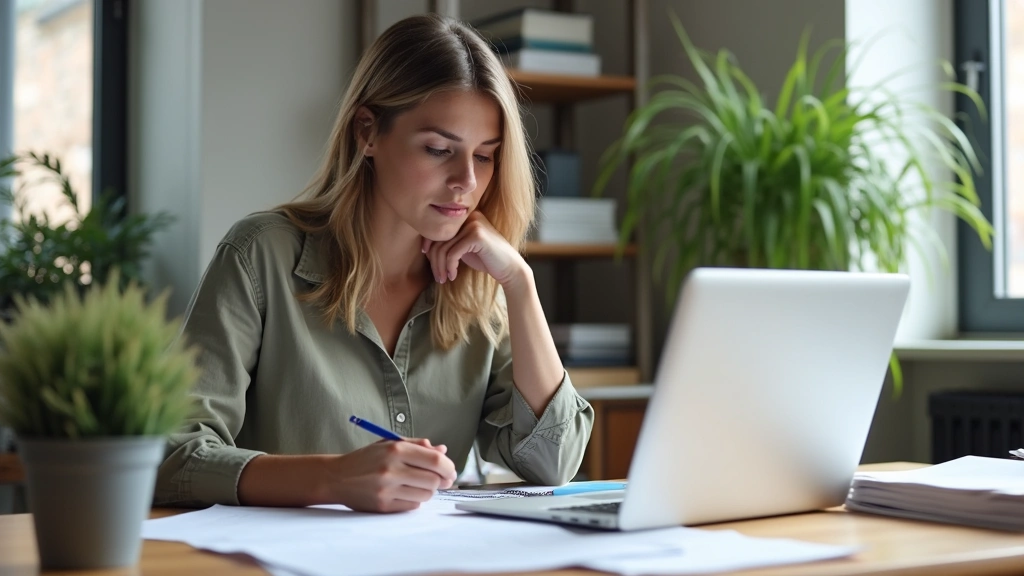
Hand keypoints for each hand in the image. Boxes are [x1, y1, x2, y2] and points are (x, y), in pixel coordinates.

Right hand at [326, 438, 457, 512]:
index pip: (435, 460)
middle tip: (441, 479)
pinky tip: (406, 492)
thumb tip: (442, 451)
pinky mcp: (383, 506)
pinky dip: (415, 499)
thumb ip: (418, 446)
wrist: (337, 477)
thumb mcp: (390, 444)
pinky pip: (413, 506)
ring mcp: (386, 489)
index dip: (448, 466)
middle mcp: (391, 469)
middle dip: (441, 480)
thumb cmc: (366, 459)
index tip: (450, 470)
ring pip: (425, 494)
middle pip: (433, 480)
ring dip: (428, 490)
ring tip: (418, 484)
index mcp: (395, 450)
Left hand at [422, 211, 527, 287]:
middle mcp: (469, 216)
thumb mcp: (463, 248)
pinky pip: (452, 253)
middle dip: (434, 261)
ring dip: (441, 267)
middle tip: (438, 277)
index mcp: (465, 216)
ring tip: (444, 279)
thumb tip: (425, 245)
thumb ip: (448, 243)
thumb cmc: (486, 259)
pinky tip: (453, 276)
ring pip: (443, 248)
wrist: (509, 268)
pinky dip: (450, 267)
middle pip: (439, 239)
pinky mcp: (476, 236)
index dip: (429, 246)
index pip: (438, 229)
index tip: (431, 263)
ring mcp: (474, 224)